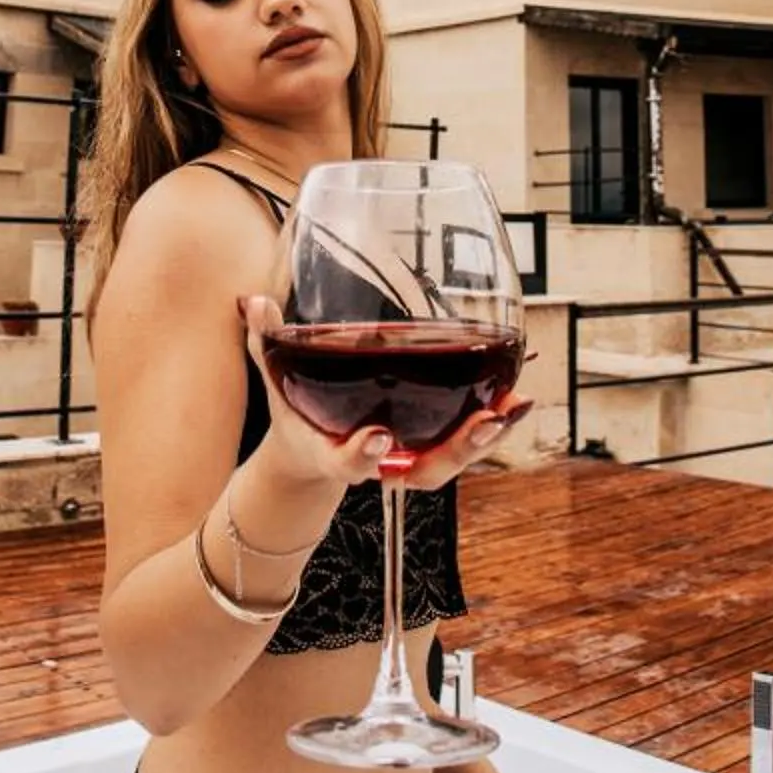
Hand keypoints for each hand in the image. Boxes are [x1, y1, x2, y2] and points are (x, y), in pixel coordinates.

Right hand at [240, 296, 532, 495]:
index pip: (346, 463)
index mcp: (334, 454)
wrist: (312, 453)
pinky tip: (519, 395)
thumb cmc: (297, 412)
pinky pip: (464, 439)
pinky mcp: (429, 446)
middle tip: (486, 423)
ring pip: (450, 459)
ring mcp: (407, 458)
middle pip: (421, 471)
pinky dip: (494, 421)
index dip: (360, 455)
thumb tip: (252, 301)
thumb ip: (265, 343)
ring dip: (486, 436)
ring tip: (514, 405)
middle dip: (455, 450)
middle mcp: (379, 464)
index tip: (376, 436)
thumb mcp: (277, 381)